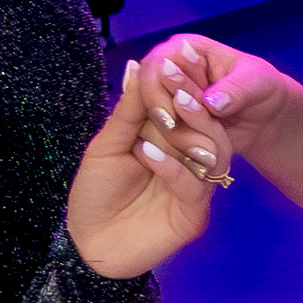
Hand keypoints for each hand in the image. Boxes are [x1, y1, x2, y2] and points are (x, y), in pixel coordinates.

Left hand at [65, 47, 238, 276]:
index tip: (169, 58)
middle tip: (175, 80)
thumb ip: (128, 111)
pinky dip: (172, 166)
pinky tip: (147, 152)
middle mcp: (189, 160)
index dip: (177, 85)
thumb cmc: (95, 194)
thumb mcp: (107, 146)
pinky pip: (193, 186)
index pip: (184, 108)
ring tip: (168, 110)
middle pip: (207, 126)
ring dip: (191, 129)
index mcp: (171, 141)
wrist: (88, 243)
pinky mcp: (193, 214)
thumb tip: (138, 65)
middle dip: (192, 101)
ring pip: (213, 153)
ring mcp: (195, 187)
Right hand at [141, 34, 302, 163]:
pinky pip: (162, 139)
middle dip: (164, 121)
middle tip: (189, 144)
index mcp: (185, 49)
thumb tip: (211, 102)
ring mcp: (166, 99)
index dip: (158, 93)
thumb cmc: (261, 87)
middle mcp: (168, 71)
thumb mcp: (257, 82)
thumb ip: (235, 89)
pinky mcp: (170, 123)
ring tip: (206, 154)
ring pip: (151, 120)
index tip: (172, 119)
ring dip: (175, 140)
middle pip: (144, 95)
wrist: (265, 115)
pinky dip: (180, 150)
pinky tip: (200, 159)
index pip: (155, 66)